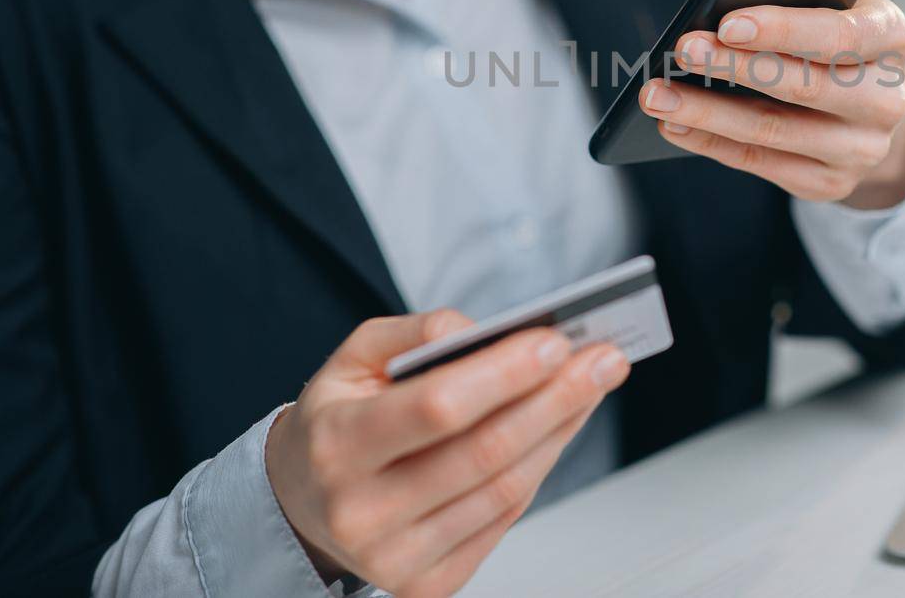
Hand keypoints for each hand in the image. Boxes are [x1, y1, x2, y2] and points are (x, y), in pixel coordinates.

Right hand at [264, 310, 628, 597]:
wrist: (301, 498)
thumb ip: (416, 332)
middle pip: (485, 453)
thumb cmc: (338, 418)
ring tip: (591, 386)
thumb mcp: (355, 357)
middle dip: (556, 399)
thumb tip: (486, 333)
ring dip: (560, 431)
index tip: (556, 341)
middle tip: (603, 360)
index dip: (505, 374)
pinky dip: (541, 468)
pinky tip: (560, 429)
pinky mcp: (427, 583)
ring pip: (505, 490)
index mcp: (337, 444)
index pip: (437, 407)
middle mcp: (362, 511)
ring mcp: (395, 558)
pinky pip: (504, 520)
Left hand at [638, 0, 904, 209]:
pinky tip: (674, 124)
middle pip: (803, 87)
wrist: (873, 104)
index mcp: (891, 38)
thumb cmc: (835, 38)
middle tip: (681, 50)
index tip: (727, 22)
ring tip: (658, 94)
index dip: (783, 30)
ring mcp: (860, 149)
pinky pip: (759, 164)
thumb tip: (716, 17)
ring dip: (707, 112)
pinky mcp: (830, 183)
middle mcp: (885, 100)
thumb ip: (794, 3)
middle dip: (733, 67)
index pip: (840, 35)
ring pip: (772, 131)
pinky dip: (710, 142)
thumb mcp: (832, 5)